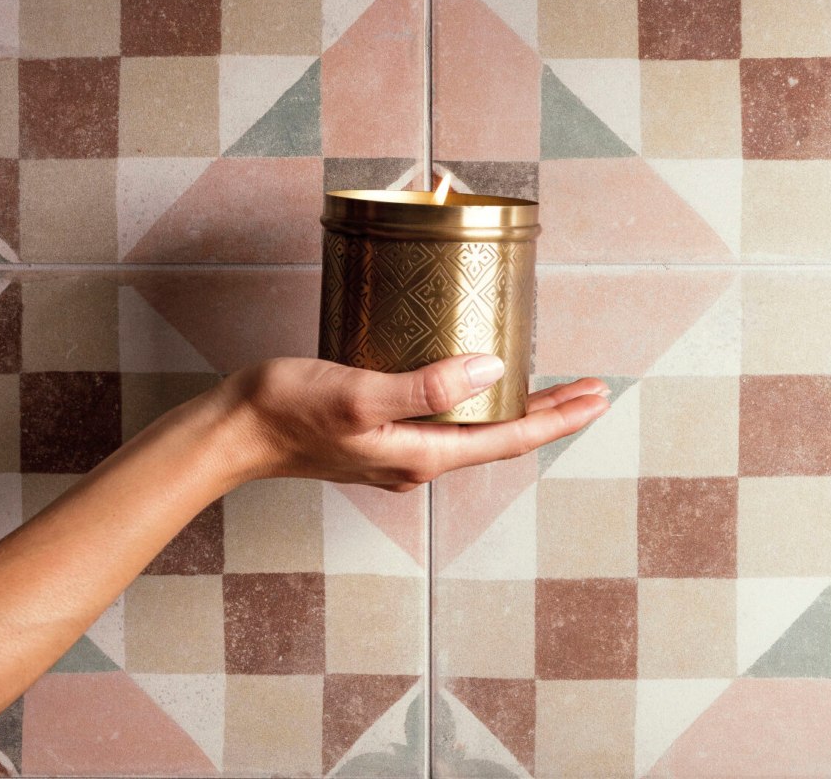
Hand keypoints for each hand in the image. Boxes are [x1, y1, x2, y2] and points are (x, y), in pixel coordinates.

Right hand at [211, 355, 609, 491]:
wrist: (234, 431)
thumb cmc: (288, 409)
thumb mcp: (360, 392)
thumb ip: (425, 386)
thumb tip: (492, 370)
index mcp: (422, 454)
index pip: (509, 438)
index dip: (558, 417)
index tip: (596, 396)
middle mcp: (417, 460)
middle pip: (500, 436)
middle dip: (548, 412)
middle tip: (591, 389)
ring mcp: (398, 451)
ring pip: (473, 429)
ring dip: (514, 407)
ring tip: (548, 386)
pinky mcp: (379, 432)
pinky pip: (443, 419)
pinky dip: (473, 401)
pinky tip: (472, 379)